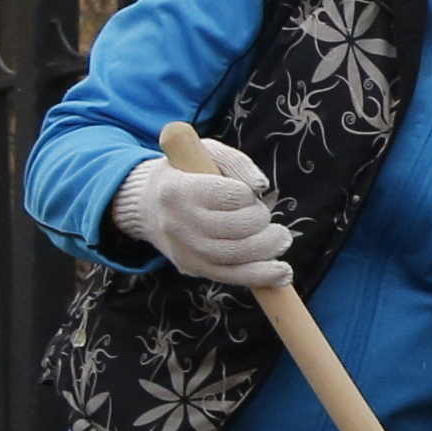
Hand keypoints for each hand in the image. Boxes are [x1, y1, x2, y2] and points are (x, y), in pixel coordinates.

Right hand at [112, 142, 293, 288]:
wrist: (149, 206)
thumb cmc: (186, 174)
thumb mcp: (205, 153)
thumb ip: (236, 162)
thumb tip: (261, 185)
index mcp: (179, 190)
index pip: (230, 196)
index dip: (247, 195)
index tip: (244, 193)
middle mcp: (180, 224)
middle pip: (237, 229)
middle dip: (261, 220)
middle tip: (263, 215)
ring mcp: (185, 251)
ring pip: (237, 256)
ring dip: (269, 248)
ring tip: (280, 238)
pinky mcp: (193, 268)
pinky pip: (232, 277)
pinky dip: (262, 276)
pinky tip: (282, 272)